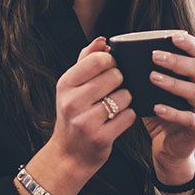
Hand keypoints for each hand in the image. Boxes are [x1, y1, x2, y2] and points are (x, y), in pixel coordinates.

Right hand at [31, 38, 138, 194]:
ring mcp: (86, 121)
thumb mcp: (72, 86)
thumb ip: (86, 60)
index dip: (111, 62)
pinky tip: (117, 120)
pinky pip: (129, 116)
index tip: (110, 70)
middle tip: (112, 91)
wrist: (68, 154)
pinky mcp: (101, 138)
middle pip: (115, 76)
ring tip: (114, 107)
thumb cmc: (74, 114)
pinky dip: (128, 116)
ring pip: (125, 96)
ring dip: (125, 100)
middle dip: (120, 82)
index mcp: (65, 84)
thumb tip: (103, 40)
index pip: (98, 60)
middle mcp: (72, 101)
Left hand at [142, 32, 194, 183]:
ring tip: (152, 78)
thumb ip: (140, 71)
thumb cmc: (158, 113)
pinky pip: (190, 119)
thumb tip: (113, 50)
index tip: (171, 36)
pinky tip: (157, 108)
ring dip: (174, 83)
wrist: (168, 148)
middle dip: (178, 61)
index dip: (189, 43)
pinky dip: (174, 112)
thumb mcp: (149, 89)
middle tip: (155, 56)